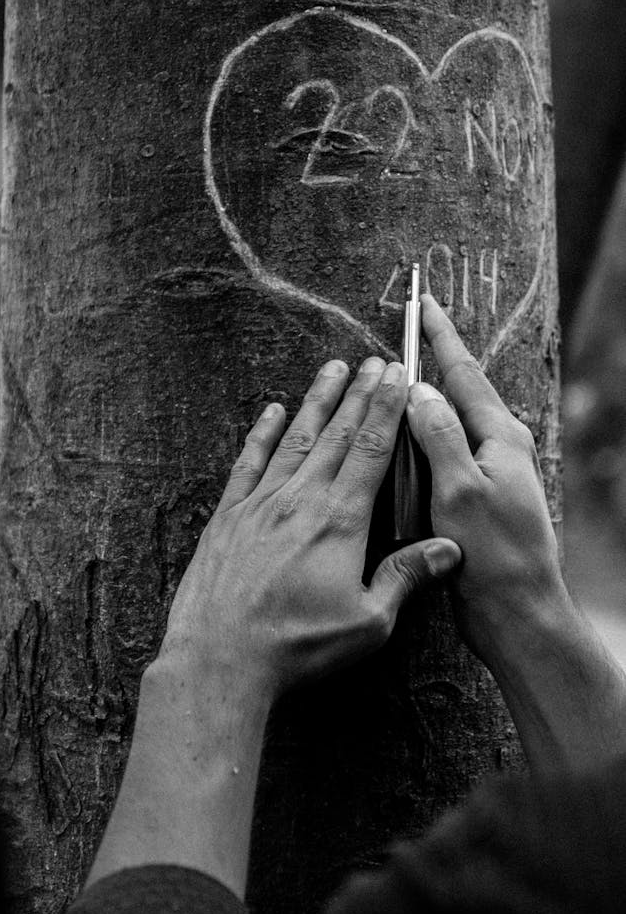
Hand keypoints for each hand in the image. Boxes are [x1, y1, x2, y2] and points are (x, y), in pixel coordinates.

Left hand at [159, 356, 460, 697]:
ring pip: (297, 438)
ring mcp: (261, 503)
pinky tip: (273, 411)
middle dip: (360, 394)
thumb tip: (451, 550)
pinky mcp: (229, 516)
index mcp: (340, 520)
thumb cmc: (296, 645)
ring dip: (318, 401)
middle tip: (375, 361)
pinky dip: (263, 433)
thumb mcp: (367, 622)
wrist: (220, 656)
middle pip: (338, 434)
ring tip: (333, 368)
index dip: (387, 409)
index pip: (372, 450)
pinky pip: (249, 462)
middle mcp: (301, 500)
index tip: (398, 377)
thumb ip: (406, 578)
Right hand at [406, 293, 564, 667]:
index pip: (464, 373)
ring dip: (425, 398)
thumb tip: (418, 390)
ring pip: (450, 422)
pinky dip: (422, 436)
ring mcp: (489, 473)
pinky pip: (444, 452)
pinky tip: (401, 440)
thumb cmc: (493, 553)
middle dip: (434, 358)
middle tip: (409, 329)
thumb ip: (439, 434)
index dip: (440, 336)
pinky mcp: (476, 497)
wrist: (517, 611)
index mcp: (500, 437)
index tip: (423, 302)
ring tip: (397, 376)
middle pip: (460, 391)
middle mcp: (498, 448)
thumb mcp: (459, 487)